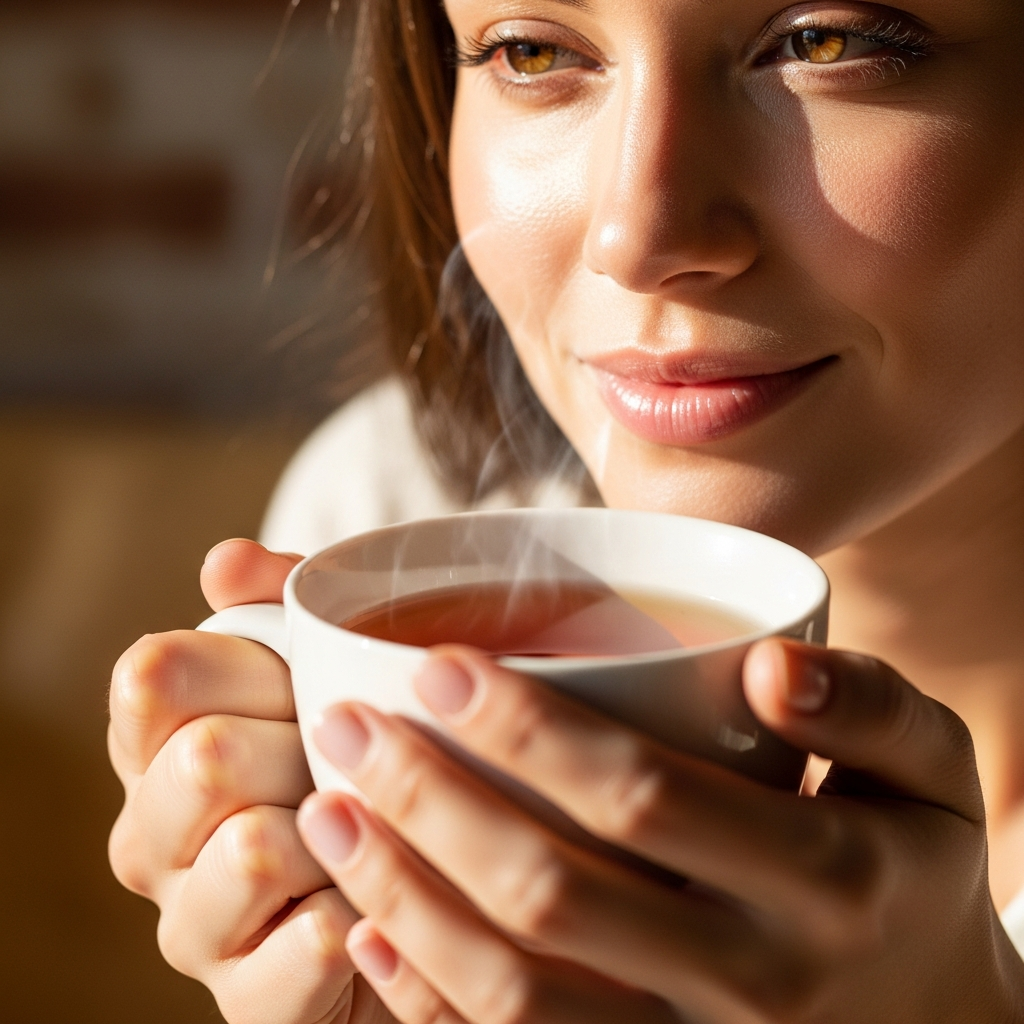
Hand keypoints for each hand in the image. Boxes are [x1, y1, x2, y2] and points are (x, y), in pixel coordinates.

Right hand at [108, 539, 395, 1023]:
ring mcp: (195, 927)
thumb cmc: (365, 758)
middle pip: (203, 758)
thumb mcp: (336, 665)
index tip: (304, 679)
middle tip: (350, 760)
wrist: (425, 886)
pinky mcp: (251, 1007)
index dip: (251, 666)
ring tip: (368, 830)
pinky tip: (381, 902)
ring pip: (253, 849)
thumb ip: (282, 605)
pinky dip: (364, 913)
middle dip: (304, 747)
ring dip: (341, 830)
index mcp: (159, 743)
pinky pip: (306, 946)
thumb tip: (226, 561)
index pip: (153, 674)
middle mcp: (153, 837)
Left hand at [297, 642, 1023, 1023]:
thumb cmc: (909, 861)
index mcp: (821, 875)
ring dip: (402, 897)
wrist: (931, 1020)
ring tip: (322, 810)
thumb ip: (872, 705)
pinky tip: (366, 928)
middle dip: (430, 802)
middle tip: (346, 723)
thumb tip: (773, 670)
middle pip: (552, 895)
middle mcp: (749, 977)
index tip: (435, 666)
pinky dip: (428, 1001)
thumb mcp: (932, 767)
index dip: (528, 732)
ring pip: (515, 993)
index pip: (642, 796)